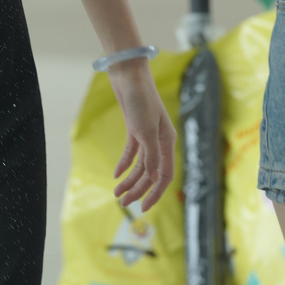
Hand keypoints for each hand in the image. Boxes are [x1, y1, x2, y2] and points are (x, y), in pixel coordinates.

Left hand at [109, 62, 176, 209]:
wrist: (129, 76)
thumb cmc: (141, 101)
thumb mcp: (145, 130)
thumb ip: (150, 155)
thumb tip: (153, 179)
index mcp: (167, 141)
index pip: (164, 174)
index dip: (155, 192)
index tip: (143, 208)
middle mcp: (159, 140)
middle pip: (150, 172)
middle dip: (138, 189)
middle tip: (123, 203)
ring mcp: (147, 135)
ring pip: (140, 165)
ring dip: (129, 180)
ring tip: (117, 193)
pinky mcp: (135, 129)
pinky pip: (132, 152)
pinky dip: (125, 164)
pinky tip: (116, 174)